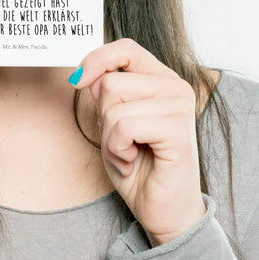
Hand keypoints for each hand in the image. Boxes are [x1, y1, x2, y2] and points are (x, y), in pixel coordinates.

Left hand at [72, 39, 205, 245]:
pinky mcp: (179, 131)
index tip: (78, 81)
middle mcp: (175, 87)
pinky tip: (132, 162)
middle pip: (110, 82)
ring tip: (128, 154)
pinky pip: (125, 126)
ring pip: (114, 106)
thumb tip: (86, 75)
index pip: (126, 49)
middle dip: (102, 117)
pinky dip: (117, 149)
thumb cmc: (138, 166)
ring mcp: (180, 107)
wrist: (161, 210)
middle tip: (120, 142)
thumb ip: (104, 94)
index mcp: (161, 79)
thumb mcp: (111, 122)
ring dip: (109, 138)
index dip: (97, 59)